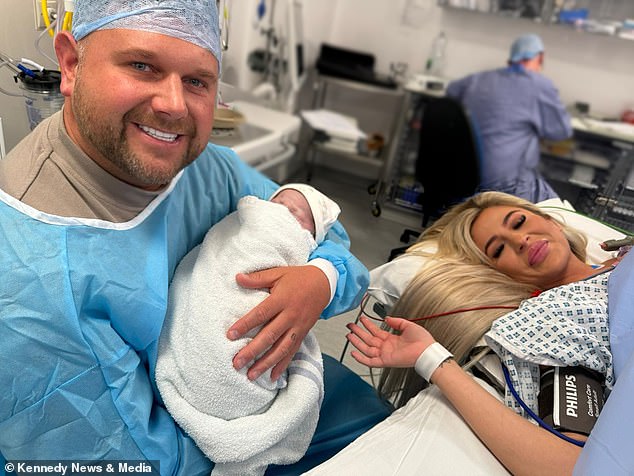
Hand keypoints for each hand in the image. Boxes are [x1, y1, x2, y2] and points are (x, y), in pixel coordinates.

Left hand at [227, 265, 329, 380]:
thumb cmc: (299, 278)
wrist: (324, 283)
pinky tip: (272, 376)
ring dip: (266, 363)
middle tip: (237, 362)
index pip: (261, 314)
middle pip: (270, 336)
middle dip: (252, 351)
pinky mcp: (303, 334)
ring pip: (281, 349)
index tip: (230, 335)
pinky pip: (293, 352)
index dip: (245, 325)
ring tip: (251, 375)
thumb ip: (258, 278)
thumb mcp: (278, 273)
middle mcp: (291, 315)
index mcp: (282, 299)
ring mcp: (298, 327)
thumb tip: (237, 278)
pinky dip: (283, 365)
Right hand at [346, 315, 435, 367]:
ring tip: (349, 335)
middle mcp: (386, 347)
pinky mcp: (385, 361)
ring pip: (366, 348)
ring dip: (357, 342)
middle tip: (350, 325)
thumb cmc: (422, 340)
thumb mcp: (408, 325)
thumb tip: (386, 318)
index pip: (375, 331)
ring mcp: (385, 354)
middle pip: (368, 339)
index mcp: (391, 339)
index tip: (361, 319)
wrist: (426, 351)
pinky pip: (370, 361)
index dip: (368, 325)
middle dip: (358, 332)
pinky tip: (353, 352)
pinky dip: (361, 358)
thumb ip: (396, 321)